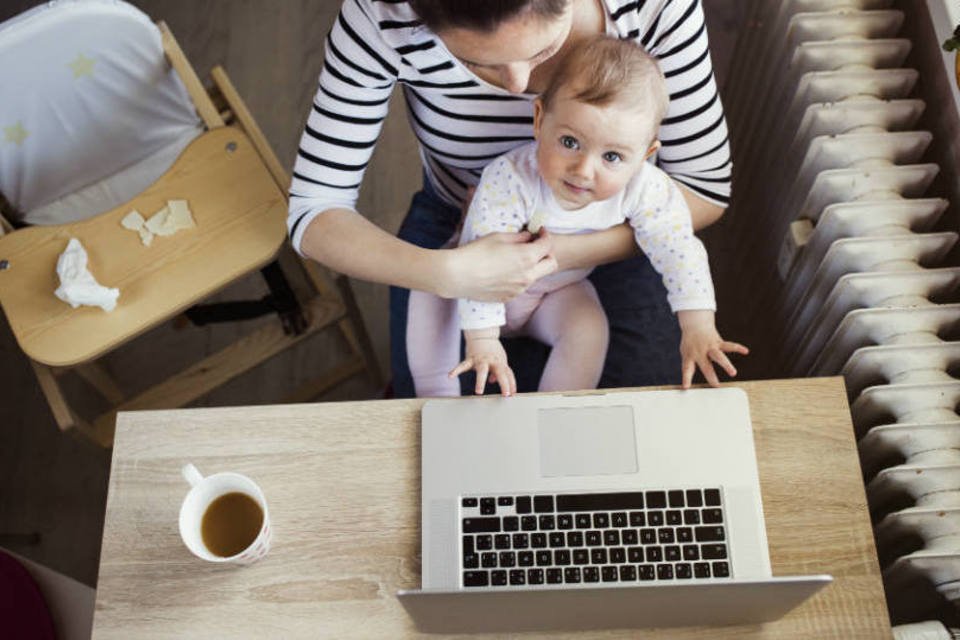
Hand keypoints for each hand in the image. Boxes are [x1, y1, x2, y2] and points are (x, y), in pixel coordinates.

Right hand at [441, 230, 557, 301]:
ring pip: (537, 276)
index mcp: (527, 257)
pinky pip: (522, 286)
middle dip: (547, 252)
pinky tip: (505, 271)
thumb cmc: (475, 253)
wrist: (457, 276)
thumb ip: (519, 237)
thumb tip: (529, 236)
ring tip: (517, 258)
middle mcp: (528, 275)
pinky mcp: (509, 297)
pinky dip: (520, 277)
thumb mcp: (498, 237)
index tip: (539, 231)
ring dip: (534, 266)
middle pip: (551, 264)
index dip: (545, 235)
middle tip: (536, 245)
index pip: (548, 245)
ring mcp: (519, 289)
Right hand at [449, 336, 516, 396]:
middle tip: (506, 394)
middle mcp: (492, 361)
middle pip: (500, 372)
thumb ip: (500, 371)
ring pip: (482, 371)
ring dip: (481, 382)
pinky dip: (456, 370)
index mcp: (500, 362)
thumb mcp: (500, 360)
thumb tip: (493, 380)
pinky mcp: (470, 358)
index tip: (511, 395)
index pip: (508, 374)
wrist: (482, 335)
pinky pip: (463, 365)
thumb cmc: (493, 350)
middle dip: (504, 383)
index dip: (511, 384)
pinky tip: (450, 376)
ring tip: (478, 392)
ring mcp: (481, 360)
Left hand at [677, 310, 748, 388]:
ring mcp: (710, 348)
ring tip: (733, 373)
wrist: (695, 325)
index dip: (686, 379)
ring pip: (719, 356)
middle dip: (711, 376)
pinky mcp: (719, 343)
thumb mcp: (686, 354)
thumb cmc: (690, 344)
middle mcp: (700, 353)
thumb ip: (690, 367)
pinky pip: (729, 345)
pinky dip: (738, 348)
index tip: (686, 387)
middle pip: (706, 366)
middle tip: (716, 386)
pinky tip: (745, 351)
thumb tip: (688, 386)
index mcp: (690, 357)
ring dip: (726, 364)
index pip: (687, 369)